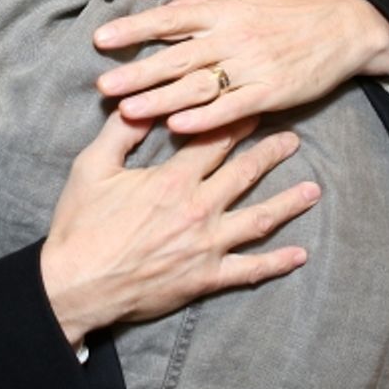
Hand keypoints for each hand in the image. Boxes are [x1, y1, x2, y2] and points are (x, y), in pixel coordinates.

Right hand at [40, 111, 320, 346]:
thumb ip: (120, 133)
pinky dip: (276, 263)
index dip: (237, 121)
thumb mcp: (92, 168)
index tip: (256, 106)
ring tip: (312, 190)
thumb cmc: (81, 225)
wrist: (75, 285)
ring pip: (258, 219)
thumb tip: (138, 102)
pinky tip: (299, 255)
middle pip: (245, 173)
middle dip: (271, 153)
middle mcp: (198, 209)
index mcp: (173, 179)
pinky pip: (249, 270)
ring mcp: (207, 245)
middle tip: (293, 140)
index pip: (215, 141)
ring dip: (288, 203)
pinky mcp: (206, 277)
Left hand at [92, 0, 388, 134]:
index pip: (169, 19)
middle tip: (103, 86)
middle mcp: (233, 36)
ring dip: (161, 99)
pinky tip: (177, 126)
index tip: (101, 39)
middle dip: (136, 72)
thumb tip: (166, 3)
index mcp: (223, 10)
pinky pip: (232, 108)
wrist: (342, 28)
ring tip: (128, 110)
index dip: (134, 29)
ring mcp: (252, 66)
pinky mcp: (271, 92)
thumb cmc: (286, 10)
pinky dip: (204, 118)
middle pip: (176, 57)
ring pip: (198, 85)